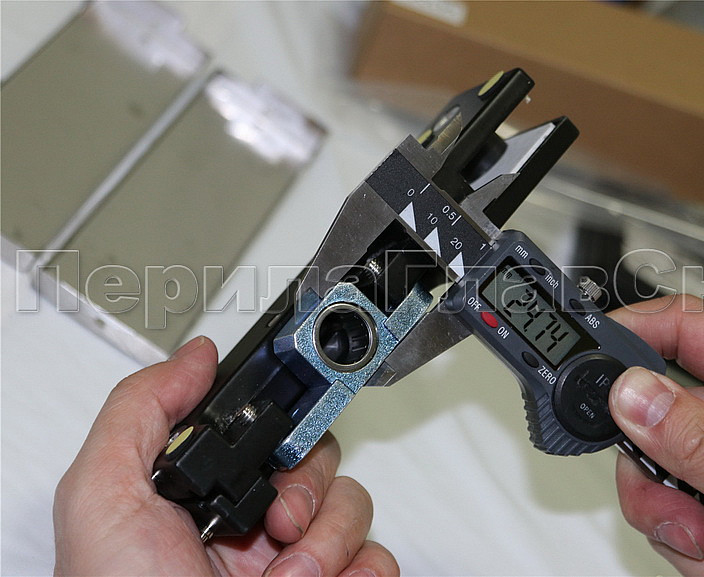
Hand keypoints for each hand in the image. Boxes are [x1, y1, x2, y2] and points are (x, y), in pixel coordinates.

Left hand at [54, 336, 397, 576]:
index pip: (263, 429)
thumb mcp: (103, 498)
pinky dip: (360, 569)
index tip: (295, 420)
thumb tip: (196, 357)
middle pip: (319, 459)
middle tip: (276, 521)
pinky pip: (379, 558)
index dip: (284, 418)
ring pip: (355, 506)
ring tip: (287, 575)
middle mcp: (253, 524)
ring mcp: (298, 562)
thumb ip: (141, 411)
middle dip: (307, 484)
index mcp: (203, 494)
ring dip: (329, 538)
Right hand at [608, 295, 703, 575]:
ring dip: (676, 518)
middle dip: (658, 467)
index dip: (634, 332)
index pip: (694, 327)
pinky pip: (676, 513)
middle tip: (677, 506)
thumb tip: (633, 395)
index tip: (586, 357)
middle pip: (663, 410)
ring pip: (661, 470)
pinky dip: (693, 548)